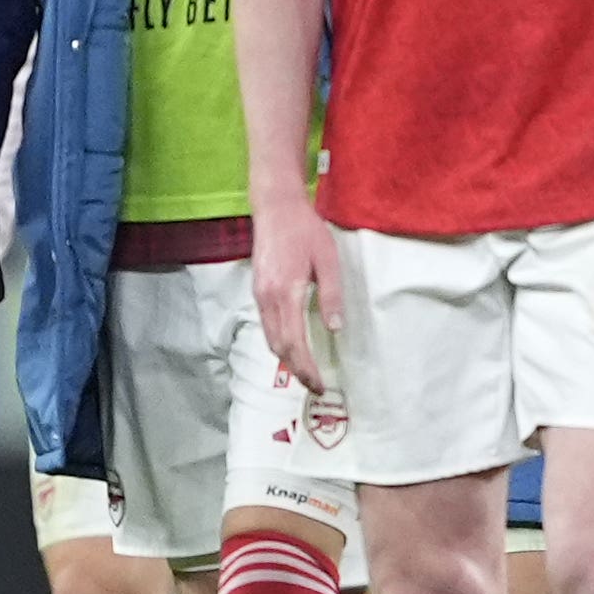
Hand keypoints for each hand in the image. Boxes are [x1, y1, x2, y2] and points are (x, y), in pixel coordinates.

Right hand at [251, 194, 345, 393]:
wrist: (275, 208)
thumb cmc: (306, 231)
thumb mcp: (327, 260)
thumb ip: (331, 295)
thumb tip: (335, 329)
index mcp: (285, 293)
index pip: (294, 343)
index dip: (306, 368)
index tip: (320, 385)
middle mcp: (267, 298)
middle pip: (279, 347)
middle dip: (296, 370)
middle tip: (315, 386)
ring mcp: (259, 295)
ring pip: (270, 338)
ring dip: (287, 359)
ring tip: (306, 372)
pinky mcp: (258, 291)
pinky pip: (267, 325)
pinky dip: (280, 342)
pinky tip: (293, 346)